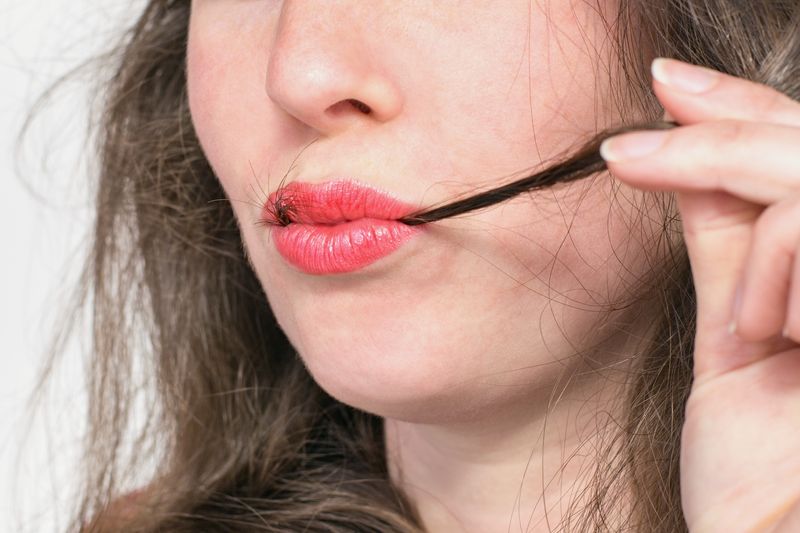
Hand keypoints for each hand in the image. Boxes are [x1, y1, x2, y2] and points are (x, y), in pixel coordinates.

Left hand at [600, 57, 799, 532]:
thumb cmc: (754, 470)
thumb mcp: (734, 336)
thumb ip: (729, 247)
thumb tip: (689, 158)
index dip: (739, 107)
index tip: (667, 88)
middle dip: (719, 132)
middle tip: (629, 148)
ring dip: (754, 235)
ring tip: (750, 329)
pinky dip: (771, 264)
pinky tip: (765, 334)